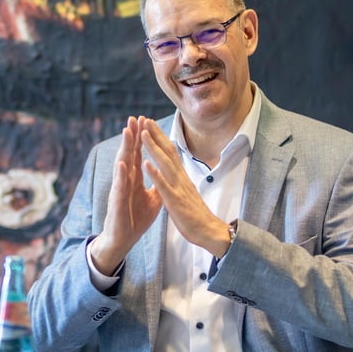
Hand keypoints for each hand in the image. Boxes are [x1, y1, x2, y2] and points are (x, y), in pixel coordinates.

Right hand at [89, 117, 162, 274]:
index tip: (145, 120)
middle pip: (129, 153)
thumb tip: (167, 172)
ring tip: (127, 131)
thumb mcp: (153, 200)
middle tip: (134, 117)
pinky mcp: (117, 202)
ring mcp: (120, 189)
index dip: (142, 137)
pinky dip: (121, 174)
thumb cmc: (135, 218)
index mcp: (134, 178)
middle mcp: (125, 180)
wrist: (123, 239)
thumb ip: (158, 184)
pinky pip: (119, 186)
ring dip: (124, 148)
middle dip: (132, 135)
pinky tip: (122, 163)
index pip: (138, 153)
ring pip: (122, 164)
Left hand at [139, 119, 232, 257]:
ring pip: (165, 164)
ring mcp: (178, 189)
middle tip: (145, 119)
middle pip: (168, 152)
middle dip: (156, 135)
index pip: (170, 153)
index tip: (150, 125)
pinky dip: (154, 174)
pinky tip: (145, 164)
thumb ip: (179, 180)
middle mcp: (180, 178)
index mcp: (181, 177)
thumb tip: (174, 169)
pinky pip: (163, 186)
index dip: (160, 138)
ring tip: (143, 134)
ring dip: (154, 148)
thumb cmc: (195, 214)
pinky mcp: (175, 202)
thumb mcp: (185, 193)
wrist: (209, 232)